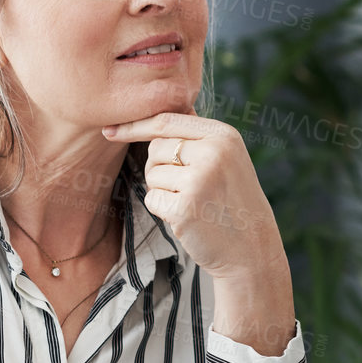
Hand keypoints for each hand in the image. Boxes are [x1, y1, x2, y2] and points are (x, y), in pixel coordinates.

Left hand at [101, 111, 295, 355]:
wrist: (252, 249)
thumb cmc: (233, 201)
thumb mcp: (227, 158)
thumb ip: (196, 136)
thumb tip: (154, 113)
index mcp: (223, 135)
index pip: (166, 121)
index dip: (135, 125)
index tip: (110, 131)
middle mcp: (213, 153)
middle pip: (156, 148)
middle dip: (160, 167)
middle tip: (188, 186)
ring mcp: (199, 180)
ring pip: (151, 174)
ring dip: (163, 189)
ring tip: (194, 201)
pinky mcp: (185, 207)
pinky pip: (152, 198)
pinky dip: (162, 209)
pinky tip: (187, 216)